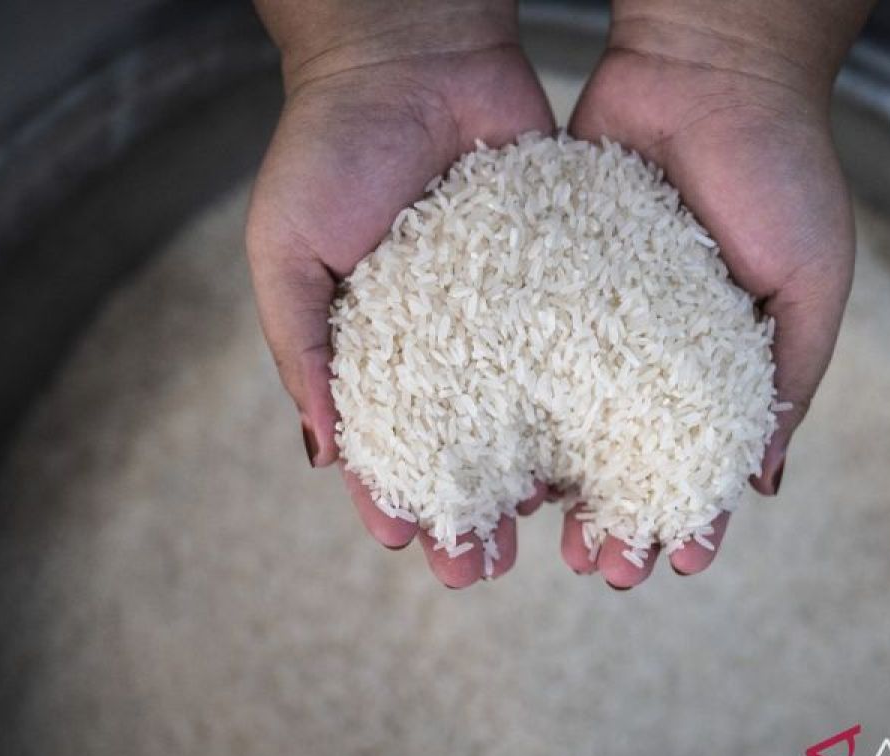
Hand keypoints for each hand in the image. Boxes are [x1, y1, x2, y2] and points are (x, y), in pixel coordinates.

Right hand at [246, 2, 553, 587]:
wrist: (411, 53)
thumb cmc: (329, 148)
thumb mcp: (287, 252)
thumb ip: (303, 350)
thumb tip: (324, 456)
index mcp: (377, 345)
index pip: (388, 441)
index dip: (396, 497)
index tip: (410, 547)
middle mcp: (449, 341)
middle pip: (466, 446)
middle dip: (475, 509)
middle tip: (488, 568)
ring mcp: (510, 313)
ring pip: (530, 412)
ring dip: (540, 475)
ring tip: (556, 529)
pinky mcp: (563, 276)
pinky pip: (580, 346)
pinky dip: (590, 399)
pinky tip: (602, 445)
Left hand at [564, 3, 864, 586]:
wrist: (708, 68)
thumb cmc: (781, 171)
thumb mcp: (810, 286)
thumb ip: (790, 383)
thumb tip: (762, 482)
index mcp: (720, 359)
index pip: (699, 456)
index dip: (689, 514)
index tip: (674, 564)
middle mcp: (652, 348)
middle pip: (625, 450)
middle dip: (612, 512)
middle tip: (595, 565)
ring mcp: (596, 316)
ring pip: (566, 412)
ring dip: (553, 475)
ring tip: (535, 526)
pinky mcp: (547, 276)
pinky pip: (523, 346)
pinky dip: (508, 397)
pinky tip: (495, 443)